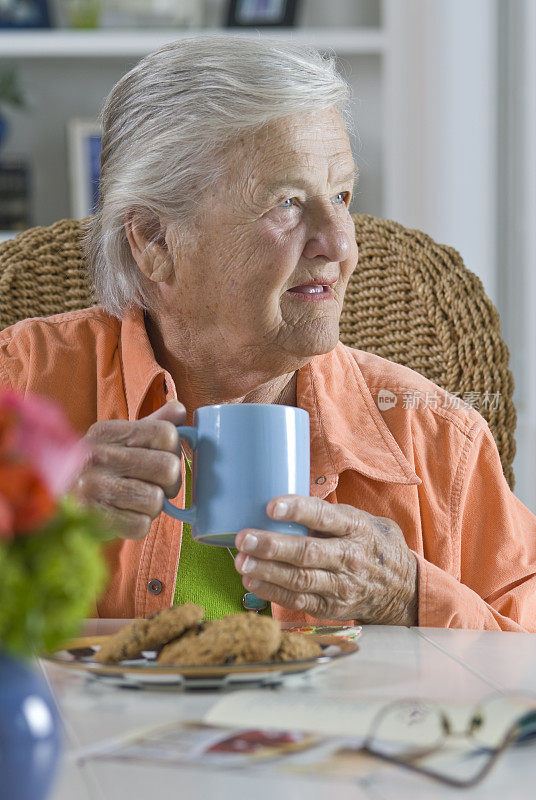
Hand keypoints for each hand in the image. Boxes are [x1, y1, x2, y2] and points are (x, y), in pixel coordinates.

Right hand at [72, 401, 184, 539]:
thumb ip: (151, 425)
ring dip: (152, 507)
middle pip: (168, 467)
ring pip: (156, 500)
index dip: (173, 450)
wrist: (53, 501)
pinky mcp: (93, 518)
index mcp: (108, 431)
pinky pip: (141, 525)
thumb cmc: (95, 469)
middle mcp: (99, 455)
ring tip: (133, 502)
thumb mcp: (118, 440)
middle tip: (153, 485)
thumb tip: (180, 410)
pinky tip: (122, 516)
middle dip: (169, 482)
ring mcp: (94, 487)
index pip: (166, 433)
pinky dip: (138, 525)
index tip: (160, 458)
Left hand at [234, 495, 417, 624]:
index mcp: (355, 527)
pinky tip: (253, 581)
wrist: (401, 587)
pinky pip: (299, 600)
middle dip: (272, 546)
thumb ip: (329, 514)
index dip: (297, 510)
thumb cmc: (370, 543)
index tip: (271, 505)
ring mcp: (341, 585)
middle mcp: (349, 557)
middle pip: (307, 552)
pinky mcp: (332, 607)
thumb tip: (286, 500)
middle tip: (244, 538)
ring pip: (300, 579)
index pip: (325, 516)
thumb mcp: (359, 520)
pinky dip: (273, 592)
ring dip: (267, 571)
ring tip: (241, 562)